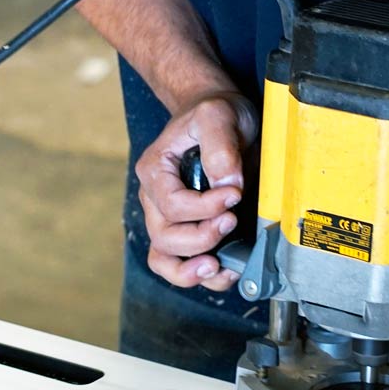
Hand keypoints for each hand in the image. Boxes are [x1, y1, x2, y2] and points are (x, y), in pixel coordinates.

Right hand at [135, 94, 257, 290]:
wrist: (217, 115)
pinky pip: (179, 266)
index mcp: (156, 170)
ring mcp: (167, 219)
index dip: (204, 207)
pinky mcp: (186, 231)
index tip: (234, 194)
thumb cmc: (214, 113)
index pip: (172, 204)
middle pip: (165, 237)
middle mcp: (154, 199)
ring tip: (218, 266)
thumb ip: (220, 145)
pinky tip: (225, 270)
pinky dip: (199, 276)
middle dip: (201, 238)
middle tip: (232, 221)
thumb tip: (227, 184)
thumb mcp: (218, 115)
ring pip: (165, 259)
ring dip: (191, 270)